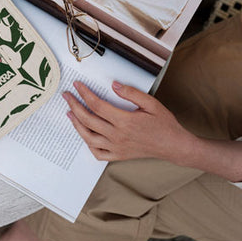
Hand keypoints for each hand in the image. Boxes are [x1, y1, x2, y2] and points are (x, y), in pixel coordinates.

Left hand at [63, 81, 194, 162]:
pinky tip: (85, 134)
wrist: (173, 146)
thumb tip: (113, 85)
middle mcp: (117, 136)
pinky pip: (97, 153)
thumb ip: (131, 93)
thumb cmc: (164, 124)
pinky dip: (88, 144)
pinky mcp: (118, 156)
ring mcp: (117, 148)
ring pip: (89, 137)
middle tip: (67, 96)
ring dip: (76, 124)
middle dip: (74, 106)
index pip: (97, 105)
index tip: (77, 85)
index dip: (84, 93)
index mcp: (125, 121)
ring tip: (69, 113)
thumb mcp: (151, 103)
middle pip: (88, 119)